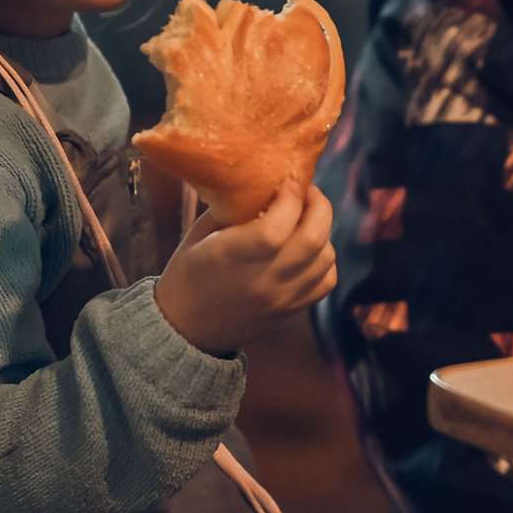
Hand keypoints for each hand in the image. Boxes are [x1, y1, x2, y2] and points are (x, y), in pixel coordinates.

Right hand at [153, 179, 337, 356]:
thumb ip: (231, 209)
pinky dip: (325, 259)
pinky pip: (326, 281)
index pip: (276, 227)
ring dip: (323, 231)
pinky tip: (309, 249)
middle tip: (309, 193)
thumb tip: (263, 181)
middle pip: (312, 240)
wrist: (186, 330)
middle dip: (319, 207)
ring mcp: (281, 298)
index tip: (288, 181)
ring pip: (325, 258)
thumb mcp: (199, 235)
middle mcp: (262, 280)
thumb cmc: (187, 274)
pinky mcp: (291, 309)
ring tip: (307, 218)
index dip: (290, 198)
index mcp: (232, 258)